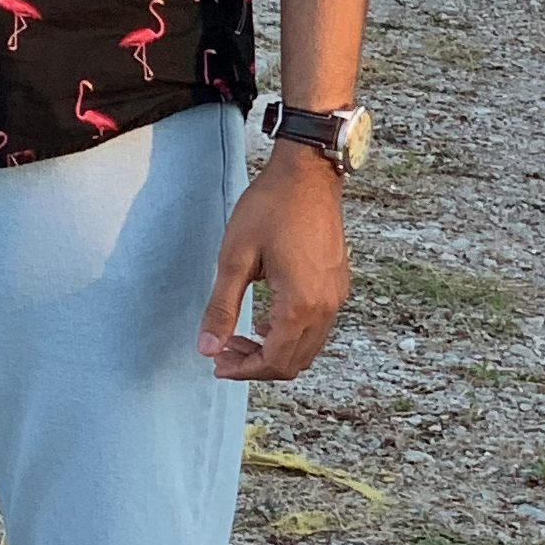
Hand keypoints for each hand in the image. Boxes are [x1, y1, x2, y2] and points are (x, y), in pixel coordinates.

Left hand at [198, 141, 350, 380]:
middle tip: (222, 351)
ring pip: (307, 348)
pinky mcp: (337, 284)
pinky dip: (289, 335)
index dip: (243, 370)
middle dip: (256, 365)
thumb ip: (221, 307)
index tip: (216, 364)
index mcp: (300, 304)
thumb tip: (207, 348)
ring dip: (274, 351)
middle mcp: (326, 307)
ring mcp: (336, 296)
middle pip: (294, 362)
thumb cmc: (270, 208)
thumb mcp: (234, 258)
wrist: (308, 174)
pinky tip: (263, 319)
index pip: (274, 361)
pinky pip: (316, 327)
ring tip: (238, 336)